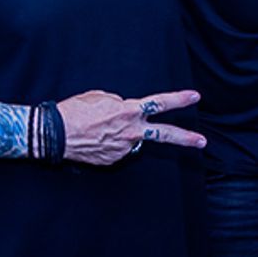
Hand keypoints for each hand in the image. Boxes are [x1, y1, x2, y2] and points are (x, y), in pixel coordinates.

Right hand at [57, 89, 205, 163]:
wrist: (56, 134)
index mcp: (128, 111)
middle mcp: (130, 131)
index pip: (160, 103)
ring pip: (132, 140)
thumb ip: (118, 102)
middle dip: (185, 138)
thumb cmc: (75, 112)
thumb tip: (124, 109)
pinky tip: (96, 139)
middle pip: (164, 134)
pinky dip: (111, 143)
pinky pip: (118, 149)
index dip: (179, 99)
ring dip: (123, 135)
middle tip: (202, 141)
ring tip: (100, 129)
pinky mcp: (114, 160)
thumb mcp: (98, 96)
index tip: (195, 97)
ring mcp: (123, 148)